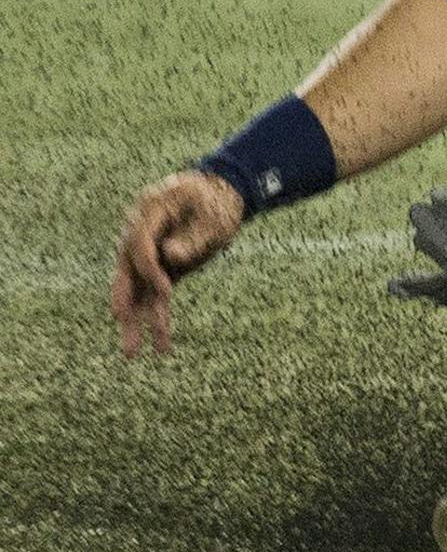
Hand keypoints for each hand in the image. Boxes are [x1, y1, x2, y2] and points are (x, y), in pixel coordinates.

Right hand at [112, 170, 243, 356]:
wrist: (222, 196)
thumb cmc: (218, 201)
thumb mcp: (214, 214)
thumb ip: (193, 235)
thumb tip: (169, 256)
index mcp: (149, 211)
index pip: (138, 245)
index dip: (149, 268)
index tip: (166, 290)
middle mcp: (140, 234)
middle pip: (126, 270)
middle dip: (124, 299)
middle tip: (120, 321)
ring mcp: (148, 254)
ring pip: (138, 290)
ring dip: (137, 321)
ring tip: (132, 354)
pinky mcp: (161, 270)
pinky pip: (155, 297)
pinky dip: (158, 318)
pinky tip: (160, 345)